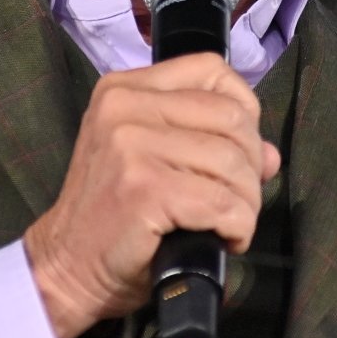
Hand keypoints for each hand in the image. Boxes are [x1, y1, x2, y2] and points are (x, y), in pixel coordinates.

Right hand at [23, 52, 279, 337]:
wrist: (66, 267)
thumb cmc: (114, 217)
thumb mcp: (152, 160)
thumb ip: (208, 144)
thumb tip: (270, 155)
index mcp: (124, 89)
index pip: (211, 70)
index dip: (243, 109)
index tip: (240, 150)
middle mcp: (124, 106)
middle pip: (232, 118)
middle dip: (251, 166)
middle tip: (237, 200)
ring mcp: (131, 145)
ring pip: (233, 162)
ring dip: (247, 203)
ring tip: (229, 224)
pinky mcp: (144, 188)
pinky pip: (223, 202)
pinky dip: (238, 227)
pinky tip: (224, 239)